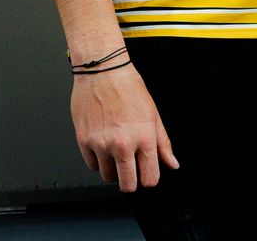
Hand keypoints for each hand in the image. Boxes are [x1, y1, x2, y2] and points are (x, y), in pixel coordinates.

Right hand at [70, 64, 178, 191]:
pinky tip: (103, 145)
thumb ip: (163, 143)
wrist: (103, 72)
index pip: (149, 178)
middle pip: (128, 185)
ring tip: (116, 152)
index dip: (149, 180)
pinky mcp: (84, 141)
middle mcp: (122, 143)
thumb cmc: (129, 88)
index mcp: (144, 137)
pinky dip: (98, 160)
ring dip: (113, 170)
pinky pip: (92, 165)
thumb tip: (172, 164)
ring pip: (108, 177)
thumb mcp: (153, 114)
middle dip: (131, 182)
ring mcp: (101, 144)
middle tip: (131, 171)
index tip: (147, 176)